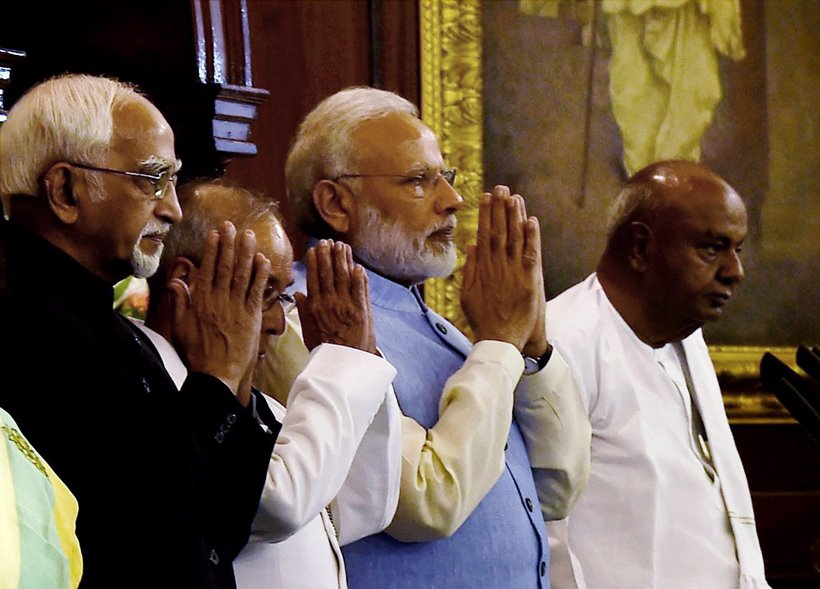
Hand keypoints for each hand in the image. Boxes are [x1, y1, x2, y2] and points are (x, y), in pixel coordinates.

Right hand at [168, 222, 269, 403]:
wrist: (216, 374)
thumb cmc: (197, 352)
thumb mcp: (181, 326)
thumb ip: (179, 302)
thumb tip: (175, 282)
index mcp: (201, 301)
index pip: (208, 269)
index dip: (213, 250)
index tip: (216, 233)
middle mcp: (218, 300)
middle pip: (226, 267)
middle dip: (229, 244)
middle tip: (232, 225)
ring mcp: (236, 307)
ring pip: (242, 274)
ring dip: (246, 253)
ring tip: (249, 235)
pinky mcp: (251, 317)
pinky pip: (257, 291)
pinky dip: (261, 275)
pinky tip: (264, 260)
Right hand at [297, 239, 376, 354]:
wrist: (342, 364)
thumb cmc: (325, 349)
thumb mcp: (308, 331)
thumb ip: (303, 311)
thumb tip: (298, 294)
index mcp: (315, 307)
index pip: (313, 279)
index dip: (314, 262)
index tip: (314, 249)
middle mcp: (329, 303)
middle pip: (328, 274)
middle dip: (328, 255)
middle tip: (328, 241)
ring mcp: (345, 305)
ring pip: (343, 277)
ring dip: (343, 260)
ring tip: (342, 246)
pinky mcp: (360, 311)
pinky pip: (360, 290)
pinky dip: (359, 277)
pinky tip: (358, 265)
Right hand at [461, 186, 541, 351]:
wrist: (501, 340)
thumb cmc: (484, 320)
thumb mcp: (468, 294)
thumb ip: (470, 268)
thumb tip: (472, 244)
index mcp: (483, 268)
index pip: (484, 234)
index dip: (485, 214)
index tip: (486, 197)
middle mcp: (498, 266)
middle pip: (498, 231)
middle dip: (500, 208)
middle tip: (501, 188)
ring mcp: (513, 272)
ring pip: (514, 238)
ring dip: (514, 216)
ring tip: (514, 197)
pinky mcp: (529, 280)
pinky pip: (530, 253)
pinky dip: (531, 237)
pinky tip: (531, 220)